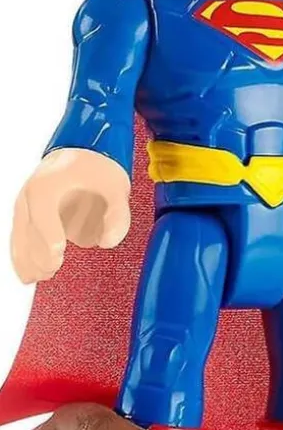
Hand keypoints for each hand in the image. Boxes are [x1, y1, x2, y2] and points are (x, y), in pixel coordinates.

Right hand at [10, 148, 131, 283]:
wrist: (82, 153)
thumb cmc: (97, 167)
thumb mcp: (117, 186)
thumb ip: (118, 214)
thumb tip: (106, 242)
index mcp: (47, 185)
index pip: (42, 215)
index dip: (49, 237)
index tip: (58, 253)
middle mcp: (28, 195)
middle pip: (27, 231)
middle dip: (38, 253)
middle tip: (54, 268)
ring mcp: (23, 205)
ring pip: (19, 239)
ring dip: (28, 260)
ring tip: (43, 275)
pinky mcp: (24, 215)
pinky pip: (19, 240)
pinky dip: (22, 258)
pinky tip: (29, 275)